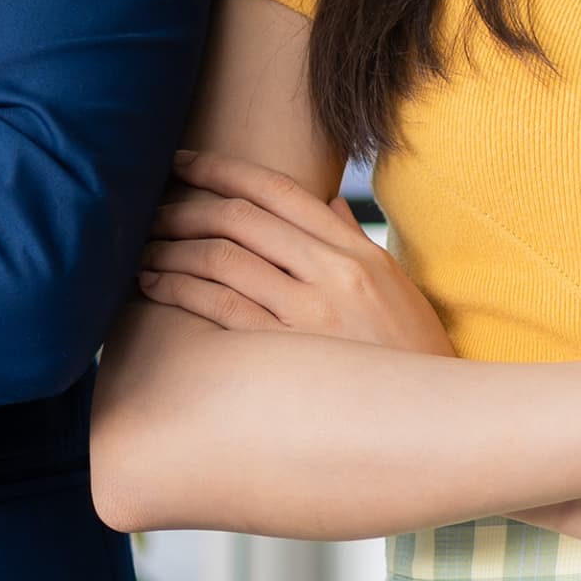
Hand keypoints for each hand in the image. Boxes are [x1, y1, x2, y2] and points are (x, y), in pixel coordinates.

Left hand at [137, 152, 448, 352]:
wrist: (436, 420)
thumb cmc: (410, 354)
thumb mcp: (394, 287)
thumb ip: (354, 241)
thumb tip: (327, 203)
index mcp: (355, 251)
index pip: (277, 190)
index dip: (222, 169)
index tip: (184, 161)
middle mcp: (332, 272)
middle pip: (240, 218)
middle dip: (186, 207)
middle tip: (151, 209)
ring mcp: (310, 312)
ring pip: (221, 259)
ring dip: (172, 248)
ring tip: (144, 249)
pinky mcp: (287, 354)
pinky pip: (218, 307)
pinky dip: (177, 288)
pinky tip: (153, 284)